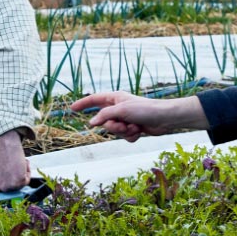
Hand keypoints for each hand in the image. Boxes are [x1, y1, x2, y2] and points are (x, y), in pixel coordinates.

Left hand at [0, 130, 30, 190]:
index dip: (4, 186)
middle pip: (9, 190)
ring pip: (19, 186)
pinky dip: (27, 170)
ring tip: (16, 162)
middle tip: (13, 168)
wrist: (3, 143)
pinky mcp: (17, 182)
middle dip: (13, 179)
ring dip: (21, 174)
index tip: (7, 179)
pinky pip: (27, 179)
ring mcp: (6, 187)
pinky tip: (22, 161)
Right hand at [69, 92, 208, 142]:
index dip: (83, 104)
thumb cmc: (145, 109)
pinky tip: (140, 131)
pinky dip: (131, 136)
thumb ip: (105, 116)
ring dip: (124, 132)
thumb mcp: (122, 110)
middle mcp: (119, 108)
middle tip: (124, 124)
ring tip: (135, 126)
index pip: (94, 100)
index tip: (72, 108)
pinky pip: (124, 137)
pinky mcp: (132, 128)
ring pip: (114, 131)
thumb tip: (92, 123)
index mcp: (115, 98)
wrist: (164, 119)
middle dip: (113, 127)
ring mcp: (125, 119)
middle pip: (104, 122)